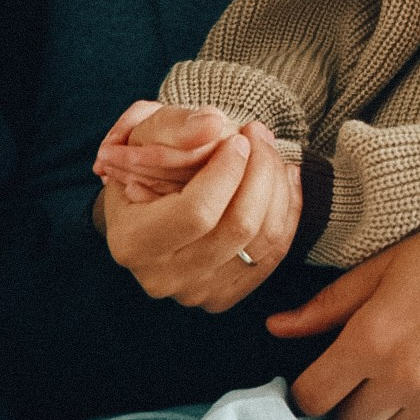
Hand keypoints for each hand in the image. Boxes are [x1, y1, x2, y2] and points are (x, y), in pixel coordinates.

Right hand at [98, 119, 301, 311]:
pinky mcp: (224, 295)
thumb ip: (173, 126)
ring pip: (263, 240)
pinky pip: (274, 253)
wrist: (144, 204)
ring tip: (271, 151)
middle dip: (261, 172)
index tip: (238, 138)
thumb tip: (213, 124)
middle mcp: (162, 278)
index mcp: (132, 241)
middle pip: (237, 227)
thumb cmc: (141, 163)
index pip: (196, 212)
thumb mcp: (141, 133)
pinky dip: (288, 210)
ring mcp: (196, 292)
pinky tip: (284, 178)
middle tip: (260, 134)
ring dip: (278, 187)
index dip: (227, 171)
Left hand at [267, 177, 419, 419]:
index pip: (313, 398)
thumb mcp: (381, 267)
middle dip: (347, 404)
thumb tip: (275, 327)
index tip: (315, 381)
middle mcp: (404, 377)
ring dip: (386, 415)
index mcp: (370, 339)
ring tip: (397, 380)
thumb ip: (326, 306)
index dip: (307, 393)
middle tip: (359, 377)